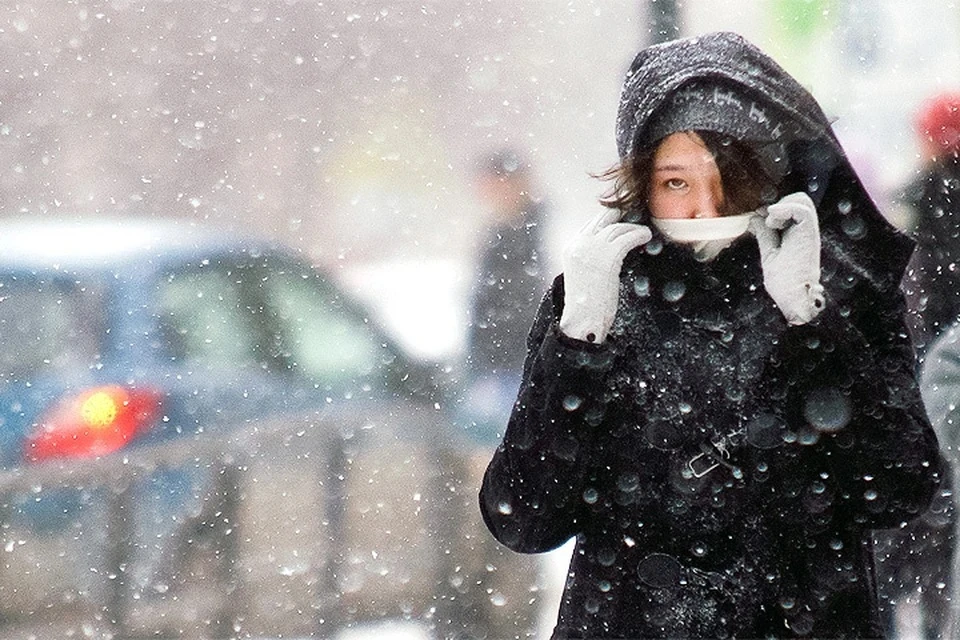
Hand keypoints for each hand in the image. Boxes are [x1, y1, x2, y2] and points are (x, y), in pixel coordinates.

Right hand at [559, 209, 651, 342]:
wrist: (583, 319)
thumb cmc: (586, 304)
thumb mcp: (582, 274)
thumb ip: (590, 258)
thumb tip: (609, 249)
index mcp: (571, 247)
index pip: (592, 224)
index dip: (609, 220)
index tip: (623, 221)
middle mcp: (580, 243)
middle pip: (604, 217)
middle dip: (622, 216)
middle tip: (635, 219)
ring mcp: (593, 247)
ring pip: (618, 226)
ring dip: (633, 228)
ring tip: (643, 233)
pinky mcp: (609, 255)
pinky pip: (628, 237)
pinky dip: (640, 234)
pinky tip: (646, 237)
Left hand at [750, 192, 824, 324]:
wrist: (794, 299)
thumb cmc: (784, 284)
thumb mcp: (769, 254)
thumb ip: (765, 236)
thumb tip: (755, 219)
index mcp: (797, 234)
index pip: (791, 206)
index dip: (774, 208)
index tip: (759, 222)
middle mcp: (805, 230)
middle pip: (799, 198)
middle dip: (780, 204)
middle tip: (768, 223)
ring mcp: (808, 231)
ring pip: (802, 199)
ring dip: (782, 207)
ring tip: (771, 224)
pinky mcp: (809, 234)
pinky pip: (802, 209)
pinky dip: (784, 209)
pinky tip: (772, 221)